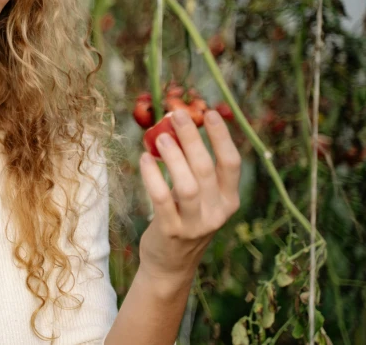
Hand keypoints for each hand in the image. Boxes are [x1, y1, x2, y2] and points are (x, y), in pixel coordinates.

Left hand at [137, 108, 241, 294]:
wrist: (171, 264)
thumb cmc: (184, 218)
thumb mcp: (200, 197)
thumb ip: (196, 168)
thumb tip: (181, 126)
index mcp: (229, 200)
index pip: (231, 163)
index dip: (222, 136)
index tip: (208, 112)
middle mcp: (217, 212)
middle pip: (207, 170)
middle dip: (193, 139)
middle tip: (177, 116)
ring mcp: (196, 224)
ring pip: (188, 186)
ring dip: (174, 158)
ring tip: (160, 137)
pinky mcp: (172, 232)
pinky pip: (162, 200)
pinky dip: (153, 177)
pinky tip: (144, 159)